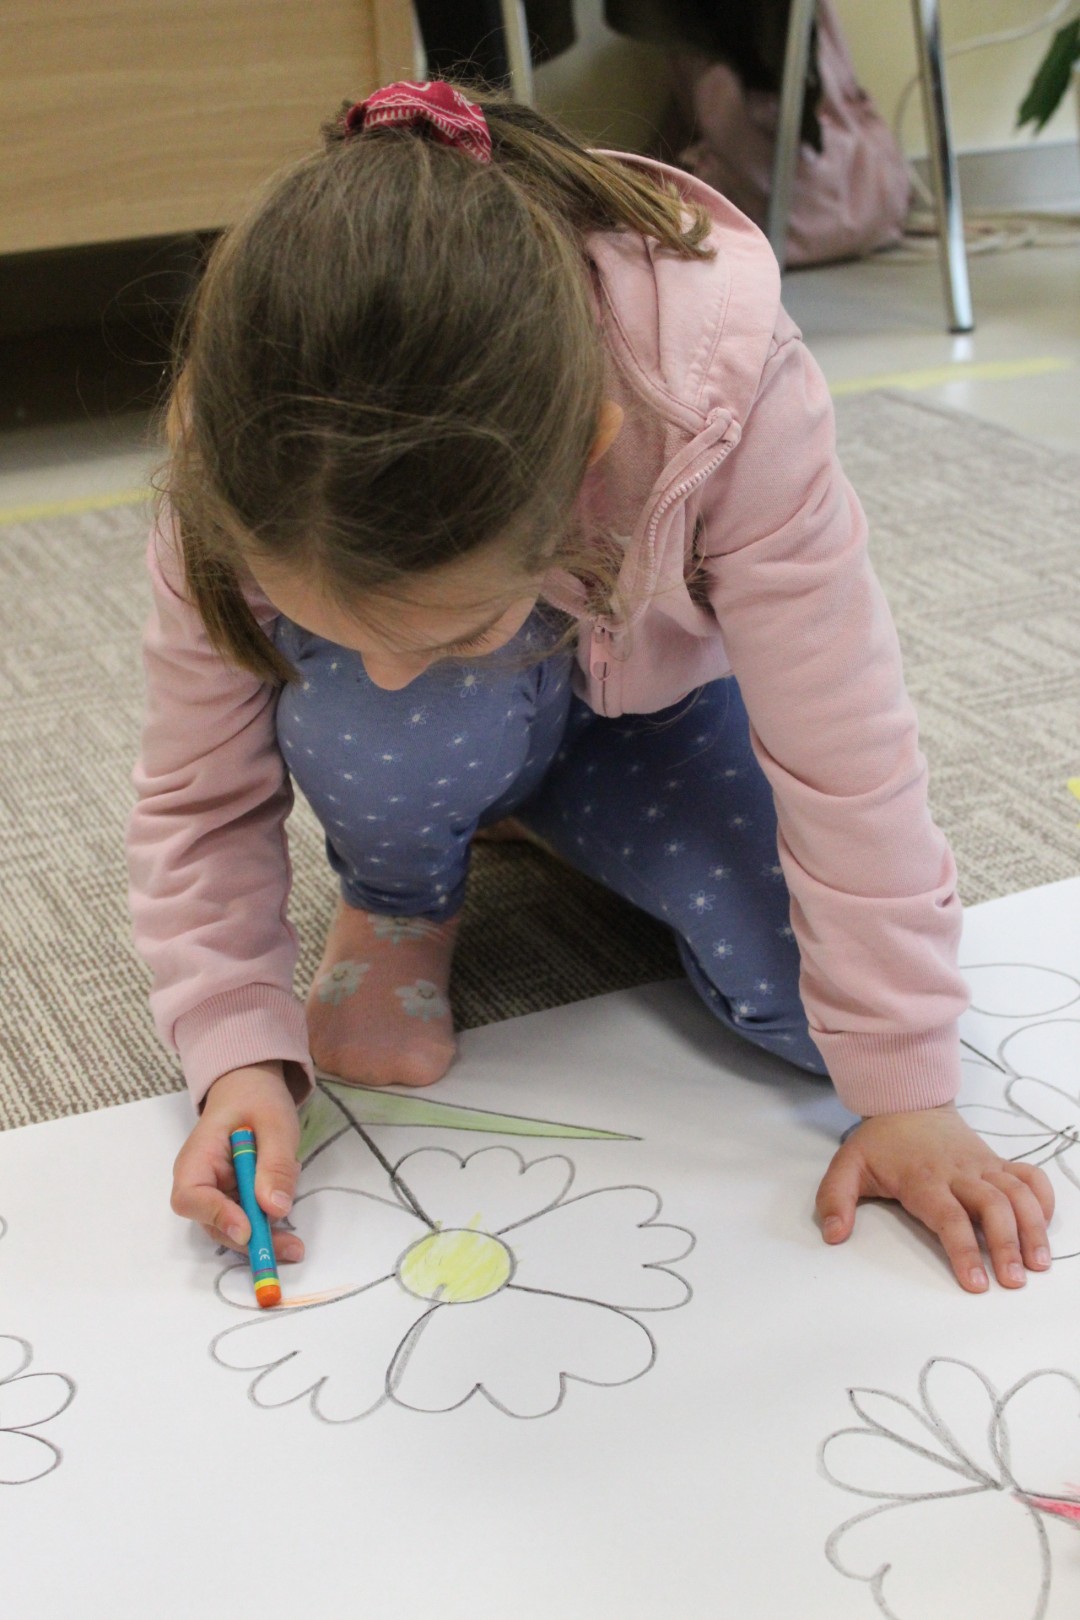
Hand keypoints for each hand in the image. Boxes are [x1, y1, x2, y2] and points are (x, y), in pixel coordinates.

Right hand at [171, 1061, 304, 1262]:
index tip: (248, 1230)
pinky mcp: (235, 1199)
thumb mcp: (274, 1122)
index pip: (191, 1197)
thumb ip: (274, 1164)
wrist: (251, 1088)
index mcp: (196, 1159)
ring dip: (266, 1234)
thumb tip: (274, 1208)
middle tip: (291, 1250)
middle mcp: (200, 1183)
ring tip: (295, 1231)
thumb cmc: (256, 1098)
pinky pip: (251, 1217)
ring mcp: (217, 1194)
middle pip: (216, 1224)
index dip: (217, 1217)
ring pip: (236, 1228)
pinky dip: (271, 1216)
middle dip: (253, 1239)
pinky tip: (286, 1194)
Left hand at [816, 1102, 1054, 1291]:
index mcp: (923, 1178)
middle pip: (992, 1206)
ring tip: (1039, 1264)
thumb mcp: (847, 1166)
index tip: (975, 1283)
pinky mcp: (996, 1160)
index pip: (949, 1217)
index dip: (964, 1250)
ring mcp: (982, 1165)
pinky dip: (1043, 1198)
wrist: (907, 1100)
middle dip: (1007, 1245)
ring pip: (1017, 1193)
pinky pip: (1029, 1175)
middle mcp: (959, 1172)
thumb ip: (835, 1199)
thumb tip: (833, 1234)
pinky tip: (1046, 1225)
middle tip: (1014, 1281)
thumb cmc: (880, 1142)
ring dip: (1032, 1228)